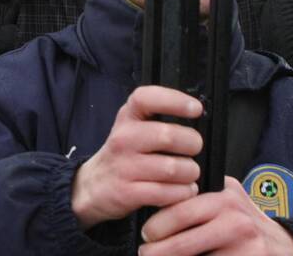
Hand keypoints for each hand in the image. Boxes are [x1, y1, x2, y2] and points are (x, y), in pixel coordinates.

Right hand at [71, 86, 202, 229]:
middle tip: (194, 150)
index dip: (174, 100)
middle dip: (192, 144)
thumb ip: (160, 121)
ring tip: (188, 174)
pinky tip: (181, 190)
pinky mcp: (127, 192)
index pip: (147, 98)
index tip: (196, 108)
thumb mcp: (134, 129)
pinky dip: (182, 193)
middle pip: (168, 136)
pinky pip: (167, 193)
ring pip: (172, 168)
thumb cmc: (126, 154)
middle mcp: (123, 138)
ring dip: (190, 173)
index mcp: (127, 117)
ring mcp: (123, 166)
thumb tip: (198, 117)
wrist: (94, 186)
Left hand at [139, 176, 292, 255]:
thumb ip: (200, 193)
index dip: (156, 226)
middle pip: (182, 243)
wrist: (287, 247)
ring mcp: (245, 247)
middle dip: (157, 252)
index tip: (146, 234)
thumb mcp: (228, 197)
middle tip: (145, 252)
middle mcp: (235, 221)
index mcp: (224, 198)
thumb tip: (158, 195)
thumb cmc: (247, 223)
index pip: (179, 212)